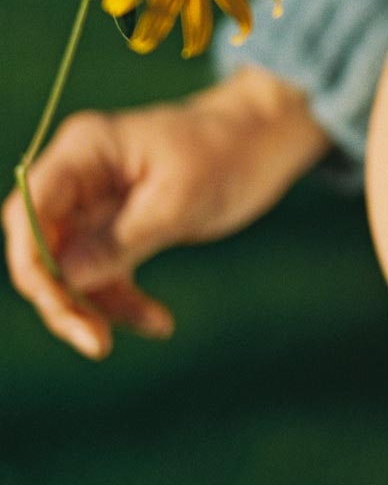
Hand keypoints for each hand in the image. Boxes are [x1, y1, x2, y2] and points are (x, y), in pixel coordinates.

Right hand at [2, 66, 332, 358]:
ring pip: (68, 269)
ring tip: (155, 326)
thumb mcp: (179, 199)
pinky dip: (124, 302)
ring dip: (96, 307)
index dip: (31, 259)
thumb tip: (64, 278)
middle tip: (96, 341)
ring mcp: (95, 203)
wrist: (261, 143)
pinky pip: (102, 274)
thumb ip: (121, 238)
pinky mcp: (117, 227)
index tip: (59, 302)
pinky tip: (160, 323)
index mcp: (84, 150)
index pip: (29, 208)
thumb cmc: (225, 155)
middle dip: (60, 296)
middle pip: (39, 244)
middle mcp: (79, 175)